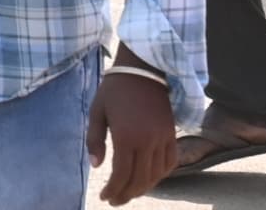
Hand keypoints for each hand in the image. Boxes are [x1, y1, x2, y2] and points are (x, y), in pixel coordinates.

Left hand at [90, 61, 176, 202]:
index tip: (104, 197)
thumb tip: (96, 165)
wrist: (142, 68)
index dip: (113, 190)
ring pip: (156, 175)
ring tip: (129, 192)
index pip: (121, 175)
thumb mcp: (97, 111)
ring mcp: (162, 138)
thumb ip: (94, 139)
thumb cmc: (114, 89)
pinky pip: (170, 163)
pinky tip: (149, 178)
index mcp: (125, 136)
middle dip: (126, 194)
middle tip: (115, 200)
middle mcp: (147, 141)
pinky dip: (161, 175)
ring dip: (143, 188)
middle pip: (139, 180)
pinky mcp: (171, 134)